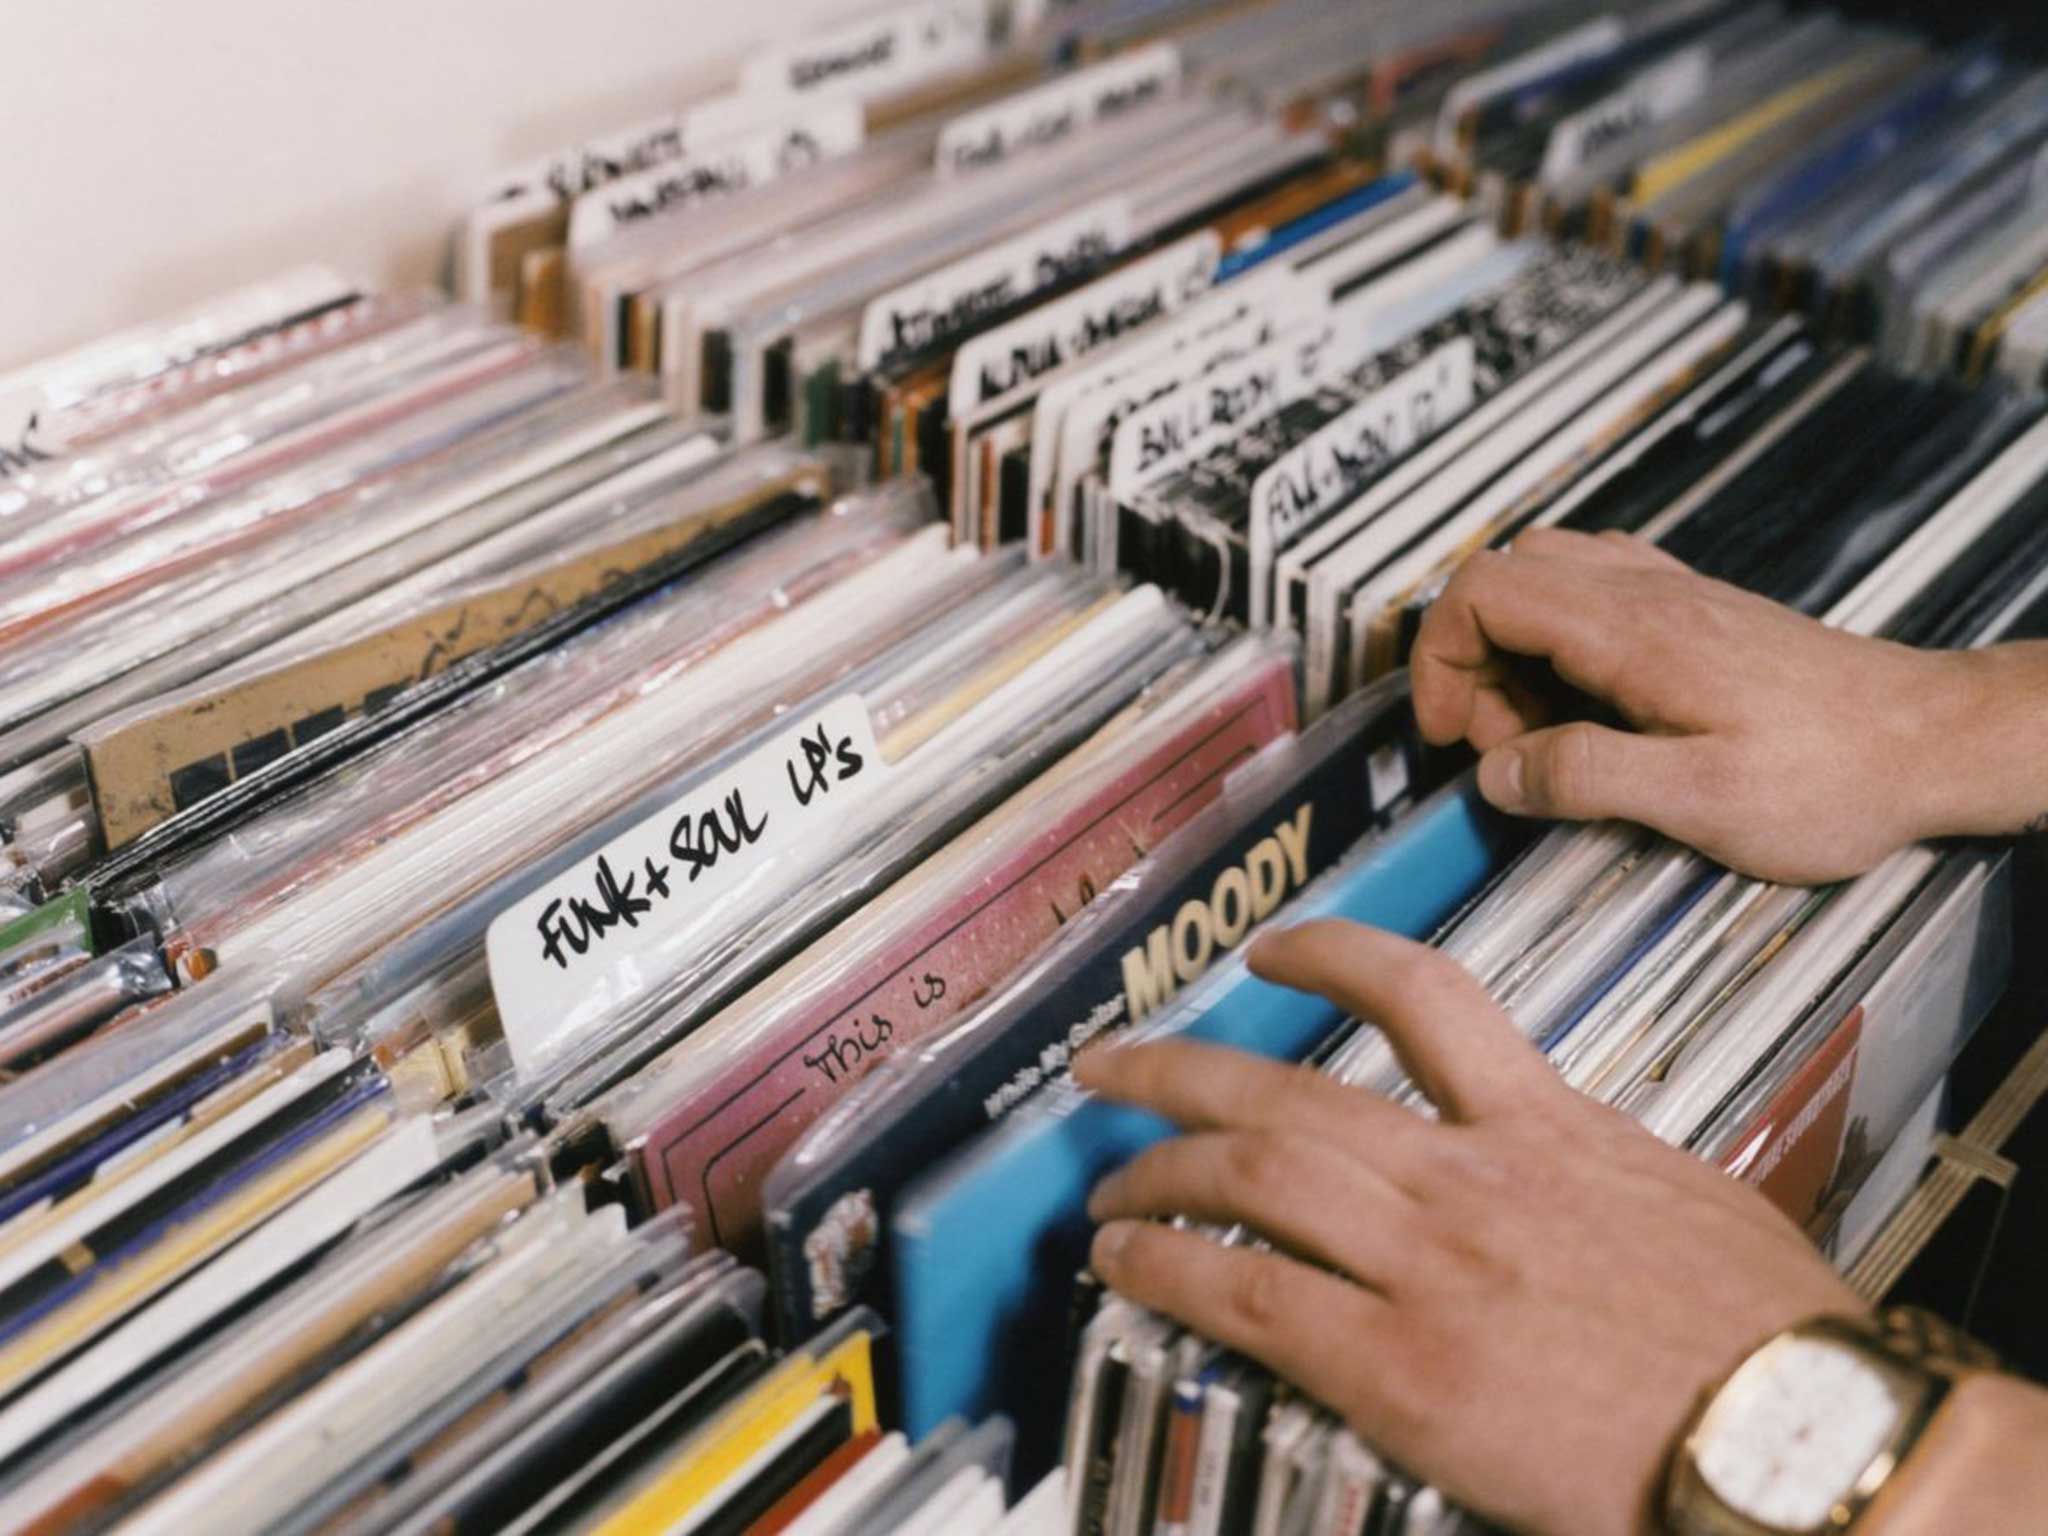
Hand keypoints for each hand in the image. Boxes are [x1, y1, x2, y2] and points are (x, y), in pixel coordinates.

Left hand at [1076, 919, 1865, 1535]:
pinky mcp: (1406, 1365)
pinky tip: (1126, 1263)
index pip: (1425, 999)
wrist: (1806, 1441)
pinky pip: (1254, 1293)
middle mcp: (1472, 1178)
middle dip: (1184, 1067)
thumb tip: (1578, 1185)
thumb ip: (1607, 1176)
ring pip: (1257, 1172)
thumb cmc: (1777, 1344)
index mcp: (1551, 1131)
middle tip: (1114, 1063)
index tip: (1278, 948)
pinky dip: (1175, 1266)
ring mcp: (1431, 1265)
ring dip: (1160, 1168)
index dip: (1335, 956)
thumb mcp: (1696, 1209)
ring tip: (1104, 1180)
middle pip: (1292, 1088)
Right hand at [1409, 528, 1978, 883]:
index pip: (1483, 592)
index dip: (1439, 658)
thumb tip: (1499, 773)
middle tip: (1501, 746)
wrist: (1932, 741)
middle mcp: (1646, 594)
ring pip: (1544, 579)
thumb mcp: (1700, 799)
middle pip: (1503, 577)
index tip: (1450, 733)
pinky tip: (1588, 705)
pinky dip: (1560, 643)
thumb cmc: (1836, 773)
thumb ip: (1584, 778)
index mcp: (1631, 630)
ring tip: (1542, 732)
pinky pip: (1593, 592)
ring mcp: (1672, 596)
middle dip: (1470, 661)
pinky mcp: (1695, 615)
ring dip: (1514, 653)